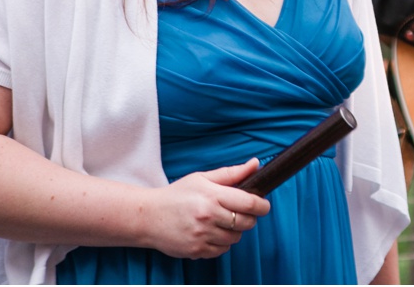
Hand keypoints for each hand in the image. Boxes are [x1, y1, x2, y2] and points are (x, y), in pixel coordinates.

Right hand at [142, 157, 269, 258]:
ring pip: (234, 238)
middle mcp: (208, 217)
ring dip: (235, 231)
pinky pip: (221, 250)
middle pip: (245, 223)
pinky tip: (213, 232)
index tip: (264, 204)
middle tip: (243, 212)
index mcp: (212, 196)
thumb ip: (231, 173)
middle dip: (250, 218)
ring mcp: (202, 236)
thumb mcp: (203, 178)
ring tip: (224, 221)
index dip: (262, 205)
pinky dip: (222, 243)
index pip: (248, 203)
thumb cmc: (177, 194)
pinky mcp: (196, 251)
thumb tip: (256, 163)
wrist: (149, 217)